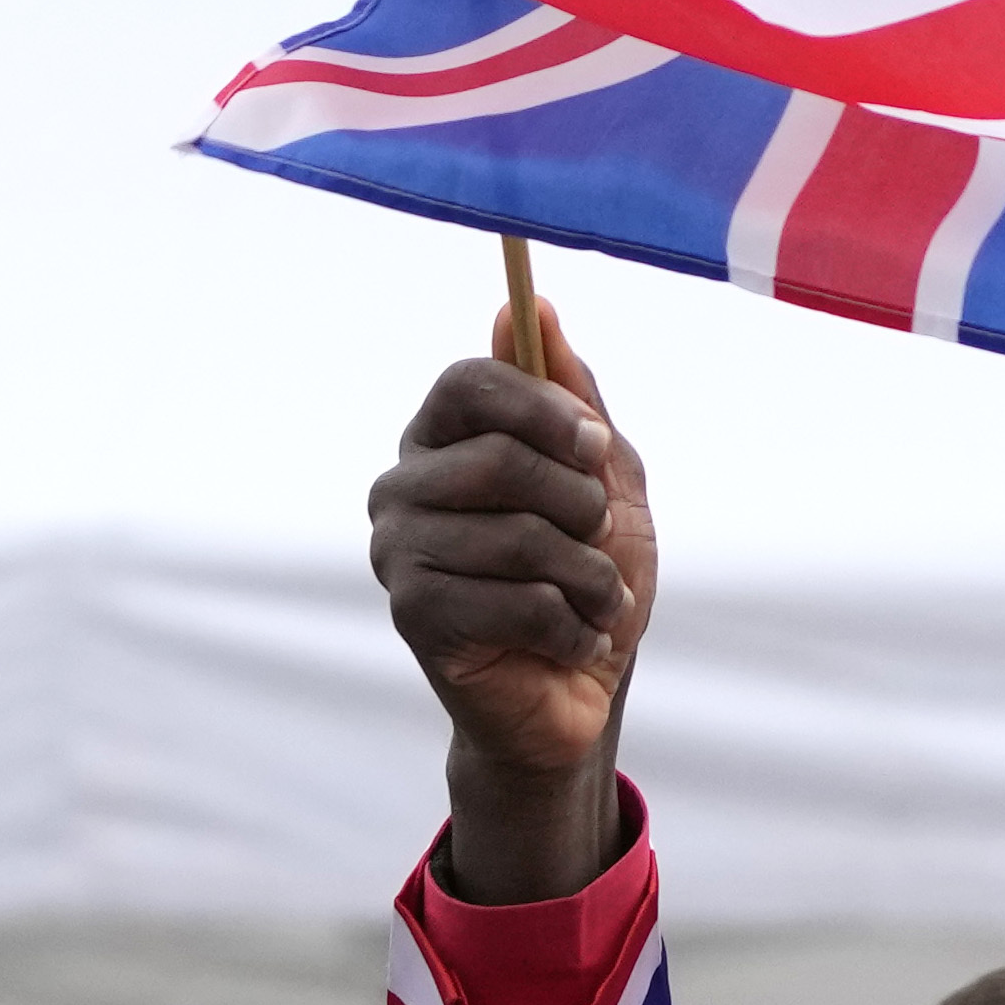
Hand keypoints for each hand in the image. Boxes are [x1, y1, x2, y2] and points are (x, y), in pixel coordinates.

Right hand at [371, 342, 646, 903]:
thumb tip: (530, 309)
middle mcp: (403, 487)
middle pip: (499, 458)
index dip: (542, 407)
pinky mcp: (415, 617)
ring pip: (522, 538)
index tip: (595, 445)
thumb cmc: (587, 580)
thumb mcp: (606, 481)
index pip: (468, 382)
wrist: (577, 695)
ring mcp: (398, 552)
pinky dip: (575, 627)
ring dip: (592, 578)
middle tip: (598, 543)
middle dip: (582, 506)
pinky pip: (522, 601)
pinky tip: (570, 642)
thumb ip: (573, 400)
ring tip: (596, 604)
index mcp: (441, 441)